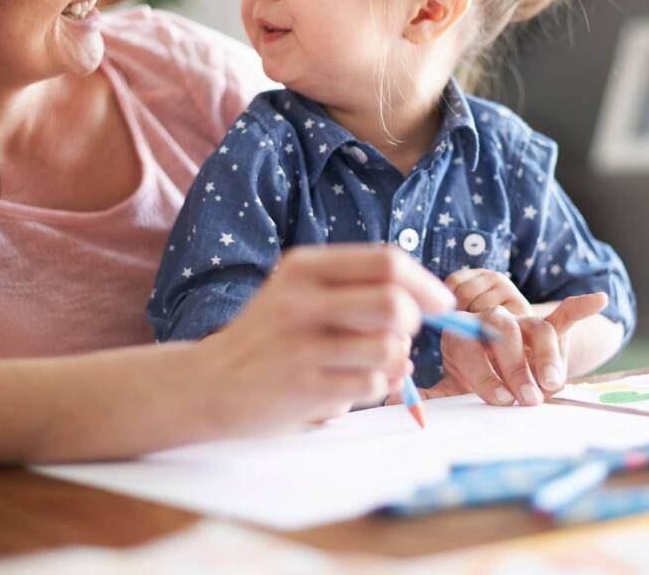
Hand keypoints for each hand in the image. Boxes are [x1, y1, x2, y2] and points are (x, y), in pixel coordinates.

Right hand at [202, 244, 454, 433]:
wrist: (207, 383)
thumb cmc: (268, 337)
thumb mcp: (299, 292)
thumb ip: (355, 289)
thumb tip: (427, 302)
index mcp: (304, 266)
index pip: (386, 261)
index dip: (425, 283)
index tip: (441, 303)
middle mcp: (300, 299)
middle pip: (393, 302)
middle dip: (412, 323)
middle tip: (401, 335)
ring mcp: (300, 344)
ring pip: (388, 347)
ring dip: (394, 360)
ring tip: (370, 364)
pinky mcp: (303, 386)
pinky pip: (371, 384)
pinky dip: (376, 387)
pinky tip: (350, 385)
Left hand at [415, 269, 607, 406]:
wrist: (501, 354)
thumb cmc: (475, 372)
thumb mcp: (453, 383)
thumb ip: (431, 393)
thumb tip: (392, 402)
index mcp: (463, 336)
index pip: (471, 348)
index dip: (485, 375)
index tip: (500, 401)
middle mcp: (492, 324)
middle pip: (503, 333)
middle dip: (515, 367)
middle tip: (525, 398)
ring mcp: (523, 322)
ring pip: (536, 330)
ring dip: (545, 357)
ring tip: (551, 383)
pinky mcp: (549, 325)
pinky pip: (564, 313)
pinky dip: (581, 305)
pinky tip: (598, 299)